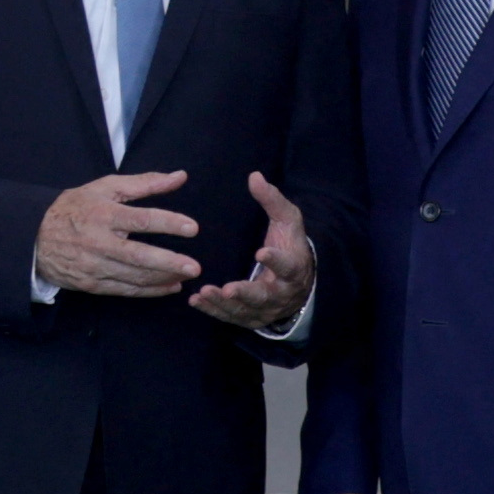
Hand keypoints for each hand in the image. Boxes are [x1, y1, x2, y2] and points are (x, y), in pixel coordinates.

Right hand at [36, 169, 205, 297]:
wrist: (35, 237)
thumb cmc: (75, 207)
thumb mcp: (106, 188)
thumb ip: (145, 183)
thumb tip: (180, 176)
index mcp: (104, 215)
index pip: (141, 220)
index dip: (168, 223)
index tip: (192, 228)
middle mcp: (100, 243)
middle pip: (139, 256)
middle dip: (168, 262)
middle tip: (194, 266)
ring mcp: (95, 267)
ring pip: (134, 276)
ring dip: (163, 278)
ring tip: (186, 275)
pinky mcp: (92, 285)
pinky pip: (126, 290)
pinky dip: (150, 291)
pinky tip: (169, 286)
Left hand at [191, 173, 317, 333]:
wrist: (298, 282)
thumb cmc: (290, 245)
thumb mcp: (287, 221)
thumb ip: (272, 201)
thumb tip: (254, 176)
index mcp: (294, 268)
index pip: (287, 265)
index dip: (276, 260)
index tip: (261, 252)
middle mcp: (281, 293)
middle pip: (264, 296)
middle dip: (245, 293)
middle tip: (228, 288)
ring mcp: (265, 309)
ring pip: (244, 309)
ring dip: (223, 303)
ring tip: (203, 292)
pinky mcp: (250, 317)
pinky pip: (231, 316)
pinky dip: (213, 310)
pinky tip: (196, 300)